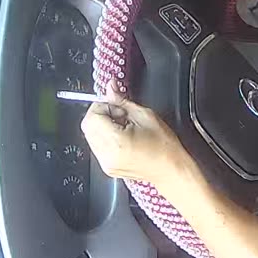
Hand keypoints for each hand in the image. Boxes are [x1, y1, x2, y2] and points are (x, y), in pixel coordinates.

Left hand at [81, 92, 196, 190]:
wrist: (171, 169)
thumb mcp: (145, 116)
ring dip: (102, 126)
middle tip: (121, 115)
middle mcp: (107, 155)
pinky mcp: (107, 167)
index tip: (118, 108)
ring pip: (90, 135)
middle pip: (87, 126)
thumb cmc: (164, 147)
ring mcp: (105, 163)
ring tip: (123, 128)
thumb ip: (123, 101)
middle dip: (101, 115)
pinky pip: (97, 146)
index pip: (93, 116)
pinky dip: (105, 137)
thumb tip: (111, 88)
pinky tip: (122, 138)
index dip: (104, 107)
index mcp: (116, 142)